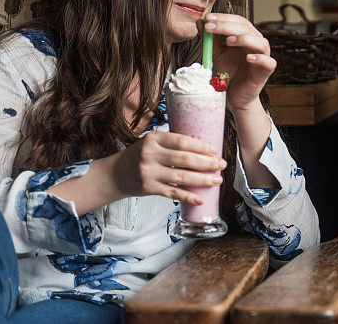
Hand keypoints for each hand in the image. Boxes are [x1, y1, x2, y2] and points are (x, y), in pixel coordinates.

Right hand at [112, 131, 226, 204]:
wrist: (115, 174)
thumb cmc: (139, 156)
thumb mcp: (152, 143)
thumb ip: (172, 144)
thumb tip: (203, 148)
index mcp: (153, 139)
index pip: (182, 141)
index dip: (200, 146)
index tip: (215, 150)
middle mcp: (150, 154)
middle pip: (185, 159)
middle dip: (207, 163)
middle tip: (222, 164)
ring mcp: (149, 172)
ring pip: (181, 177)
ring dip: (202, 179)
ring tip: (217, 180)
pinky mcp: (148, 188)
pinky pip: (173, 193)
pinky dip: (188, 196)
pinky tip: (200, 198)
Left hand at [202, 13, 275, 111]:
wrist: (233, 95)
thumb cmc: (227, 73)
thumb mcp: (215, 53)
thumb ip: (210, 38)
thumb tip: (200, 21)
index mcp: (246, 36)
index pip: (238, 21)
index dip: (224, 18)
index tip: (208, 18)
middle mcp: (256, 44)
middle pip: (247, 28)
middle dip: (227, 25)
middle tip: (210, 27)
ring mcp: (263, 57)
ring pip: (261, 42)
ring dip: (244, 38)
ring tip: (228, 41)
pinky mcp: (266, 71)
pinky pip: (268, 62)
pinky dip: (259, 58)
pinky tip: (247, 58)